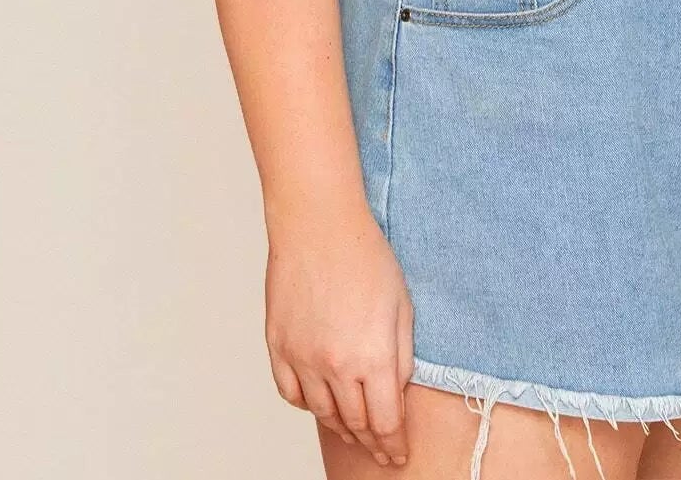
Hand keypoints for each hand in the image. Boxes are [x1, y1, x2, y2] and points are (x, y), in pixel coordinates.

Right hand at [264, 200, 414, 466]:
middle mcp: (335, 366)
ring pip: (322, 413)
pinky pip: (291, 393)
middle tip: (380, 449)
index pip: (385, 422)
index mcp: (372, 357)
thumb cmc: (364, 255)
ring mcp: (302, 358)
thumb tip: (396, 390)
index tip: (398, 454)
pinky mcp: (278, 347)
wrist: (319, 225)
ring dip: (341, 427)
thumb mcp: (402, 305)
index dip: (393, 444)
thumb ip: (401, 355)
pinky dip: (307, 404)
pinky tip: (319, 401)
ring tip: (354, 431)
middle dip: (371, 441)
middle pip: (354, 423)